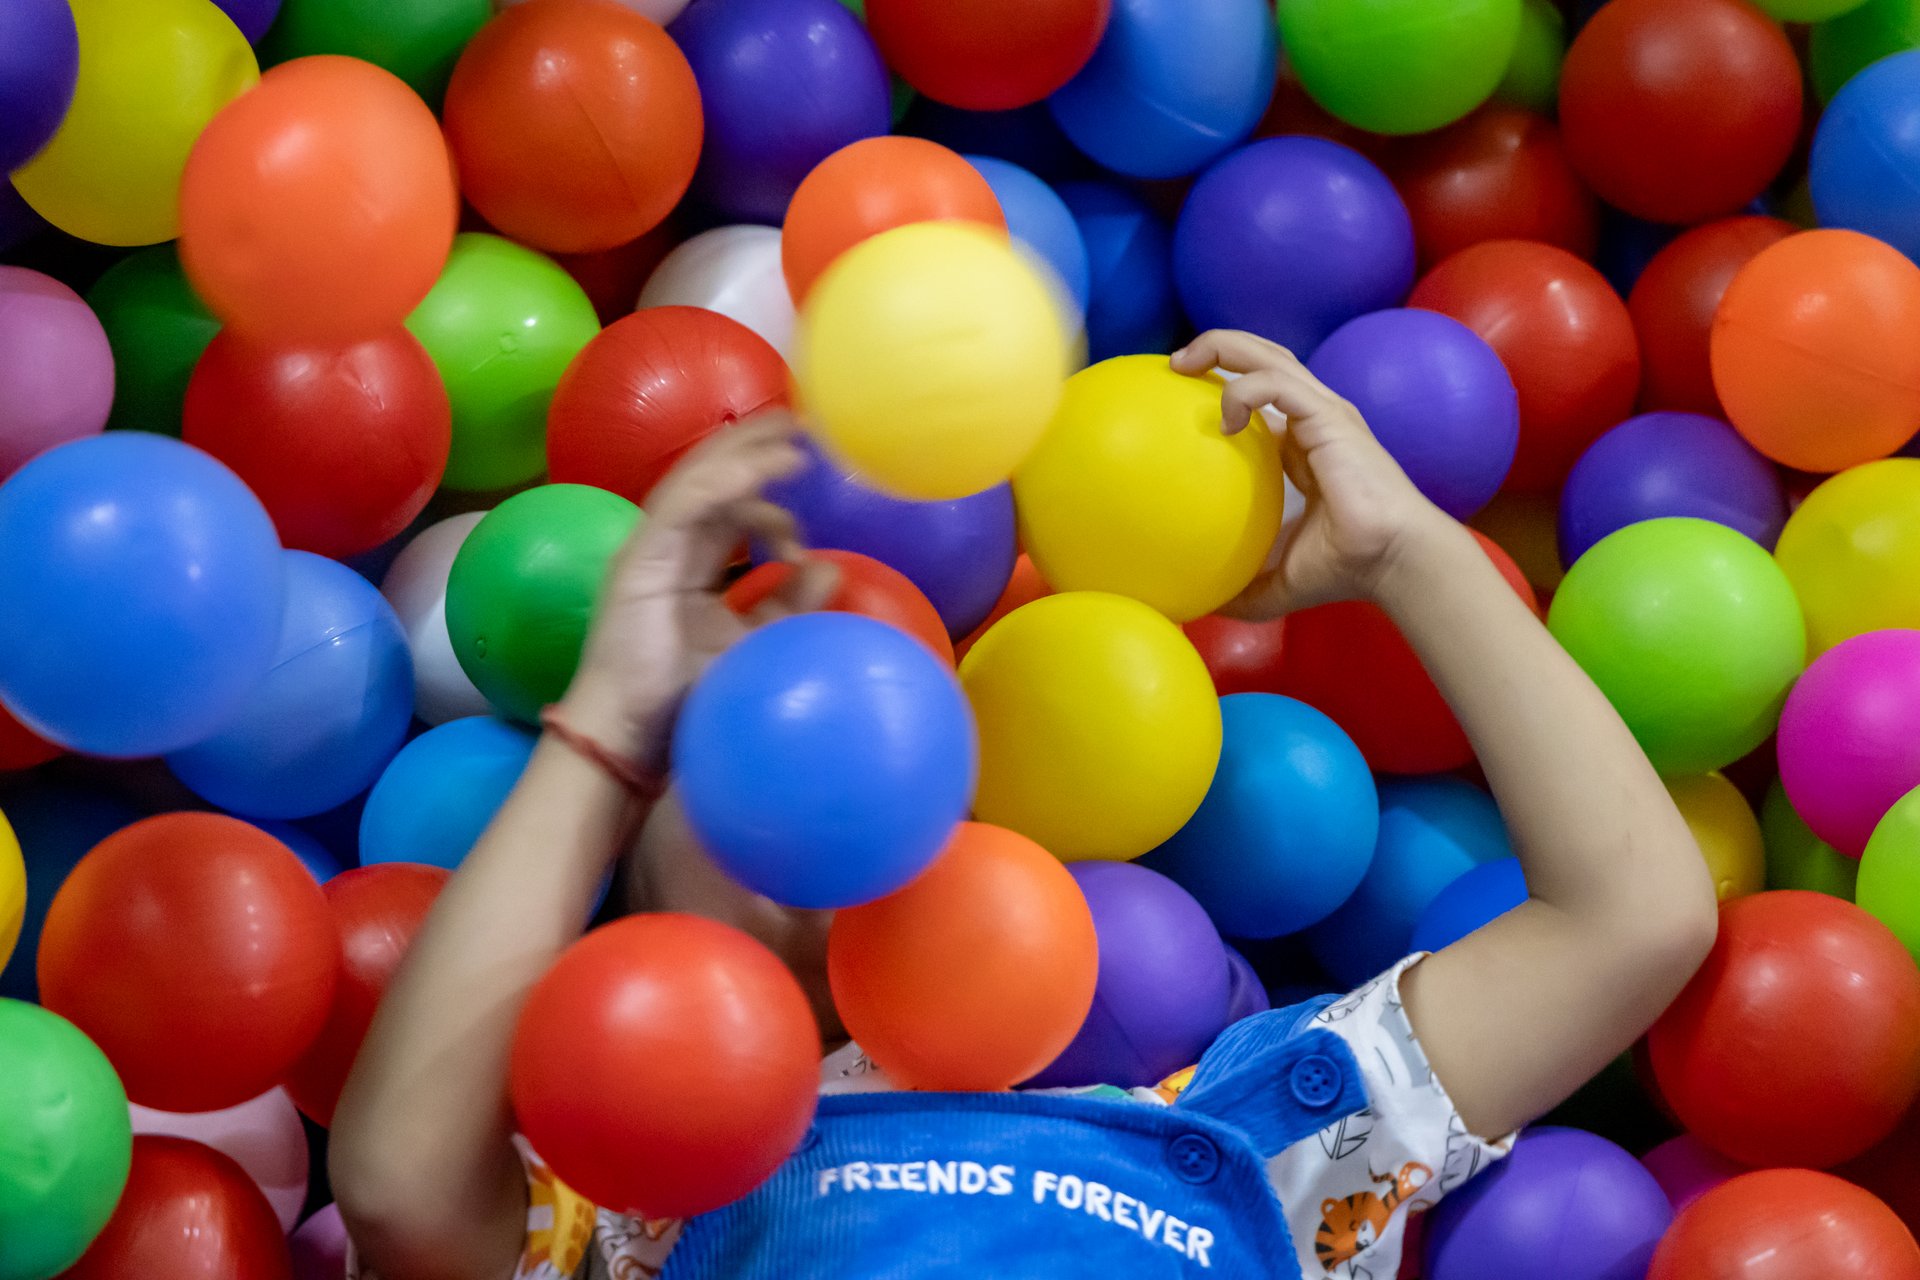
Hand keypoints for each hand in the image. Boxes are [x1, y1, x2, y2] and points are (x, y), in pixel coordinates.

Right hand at [561, 414, 838, 767]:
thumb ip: (788, 607)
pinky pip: (682, 506)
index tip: (808, 477)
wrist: (630, 736)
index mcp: (686, 560)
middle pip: (707, 476)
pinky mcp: (639, 560)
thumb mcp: (753, 643)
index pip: (724, 503)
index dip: (764, 483)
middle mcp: (665, 545)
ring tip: (791, 435)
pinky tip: (759, 472)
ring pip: (695, 480)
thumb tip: (830, 568)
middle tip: (801, 422)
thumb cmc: (683, 697)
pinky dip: (722, 484)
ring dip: (743, 453)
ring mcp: (648, 549)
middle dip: (752, 444)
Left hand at [1170, 330, 1453, 618]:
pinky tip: (1223, 419)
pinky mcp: (1328, 415)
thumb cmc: (1344, 568)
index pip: (1261, 396)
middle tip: (1174, 365)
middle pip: (1263, 360)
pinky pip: (1277, 384)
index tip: (1178, 399)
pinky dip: (1244, 390)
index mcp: (1303, 444)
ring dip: (1223, 347)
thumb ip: (1241, 585)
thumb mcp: (1277, 581)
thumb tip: (1198, 605)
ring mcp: (1323, 412)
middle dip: (1218, 350)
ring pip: (1269, 357)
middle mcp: (1314, 418)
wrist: (1391, 561)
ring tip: (1181, 361)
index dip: (1222, 385)